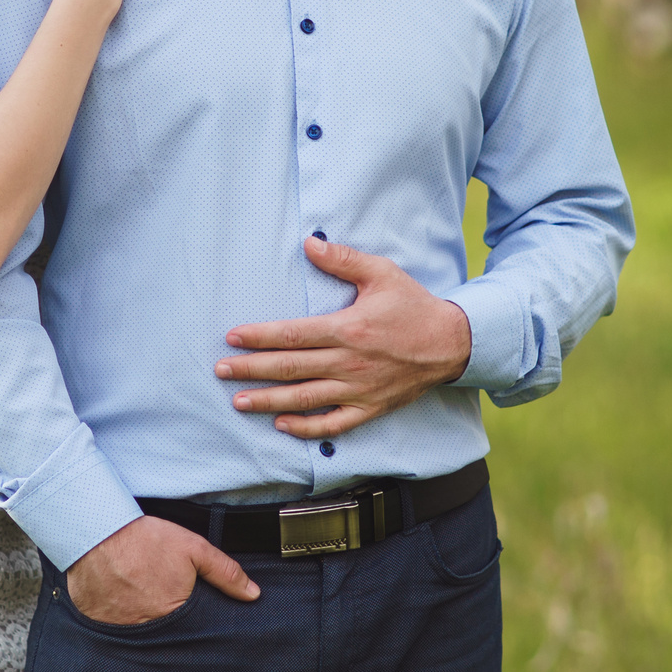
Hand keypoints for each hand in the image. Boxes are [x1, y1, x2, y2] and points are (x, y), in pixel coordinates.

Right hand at [65, 515, 258, 624]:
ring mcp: (121, 629)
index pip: (193, 631)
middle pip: (167, 635)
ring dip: (143, 622)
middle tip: (161, 600)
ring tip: (141, 600)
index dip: (194, 622)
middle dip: (170, 625)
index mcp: (175, 615)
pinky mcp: (99, 623)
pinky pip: (113, 629)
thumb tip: (253, 595)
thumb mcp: (193, 549)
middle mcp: (148, 629)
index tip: (188, 610)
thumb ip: (225, 573)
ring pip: (140, 635)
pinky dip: (119, 619)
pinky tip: (120, 601)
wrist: (96, 531)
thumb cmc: (146, 540)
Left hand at [215, 236, 472, 439]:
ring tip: (238, 401)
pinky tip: (282, 424)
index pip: (292, 336)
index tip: (232, 338)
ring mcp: (358, 390)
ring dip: (268, 402)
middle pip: (289, 369)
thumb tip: (309, 243)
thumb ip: (343, 259)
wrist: (451, 343)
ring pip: (304, 400)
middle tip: (220, 370)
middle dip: (251, 370)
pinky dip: (306, 428)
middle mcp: (348, 363)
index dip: (259, 337)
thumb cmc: (413, 306)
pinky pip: (333, 425)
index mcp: (348, 329)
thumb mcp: (382, 273)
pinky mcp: (370, 408)